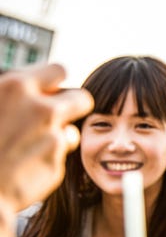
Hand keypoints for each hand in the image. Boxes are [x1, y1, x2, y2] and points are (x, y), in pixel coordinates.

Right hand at [0, 64, 92, 227]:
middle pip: (82, 98)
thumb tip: (27, 85)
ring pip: (72, 130)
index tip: (51, 91)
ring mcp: (52, 139)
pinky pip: (59, 157)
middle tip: (56, 117)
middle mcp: (41, 110)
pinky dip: (47, 160)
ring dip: (57, 136)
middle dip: (73, 106)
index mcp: (16, 88)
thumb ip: (11, 93)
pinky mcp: (56, 165)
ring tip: (28, 146)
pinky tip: (24, 166)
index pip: (58, 70)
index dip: (55, 82)